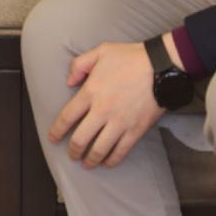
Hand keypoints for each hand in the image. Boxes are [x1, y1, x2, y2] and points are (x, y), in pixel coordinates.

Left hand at [47, 40, 166, 167]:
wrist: (162, 67)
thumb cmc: (131, 58)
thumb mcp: (101, 51)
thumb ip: (80, 65)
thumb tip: (69, 82)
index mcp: (90, 92)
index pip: (67, 117)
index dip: (57, 131)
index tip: (53, 139)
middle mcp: (102, 111)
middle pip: (80, 139)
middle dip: (73, 151)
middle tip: (71, 155)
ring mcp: (119, 123)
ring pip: (99, 150)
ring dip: (90, 160)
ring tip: (87, 164)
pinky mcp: (135, 130)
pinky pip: (120, 151)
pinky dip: (112, 160)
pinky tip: (107, 163)